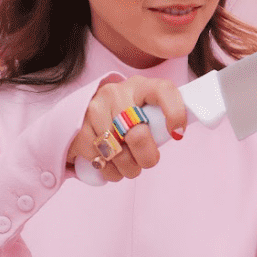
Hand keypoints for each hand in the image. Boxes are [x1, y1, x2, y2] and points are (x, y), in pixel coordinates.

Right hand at [67, 78, 187, 181]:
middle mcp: (116, 93)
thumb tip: (177, 133)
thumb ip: (160, 118)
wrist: (84, 113)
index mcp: (140, 86)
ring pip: (118, 153)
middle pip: (138, 135)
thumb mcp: (144, 109)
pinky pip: (98, 159)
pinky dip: (108, 171)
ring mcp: (94, 109)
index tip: (178, 133)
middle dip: (147, 159)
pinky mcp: (78, 127)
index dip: (175, 113)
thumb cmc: (126, 115)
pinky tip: (110, 166)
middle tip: (147, 163)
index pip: (163, 91)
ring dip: (127, 169)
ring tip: (129, 168)